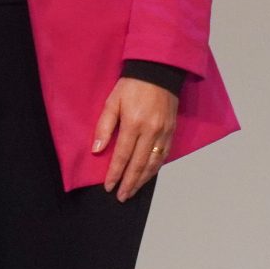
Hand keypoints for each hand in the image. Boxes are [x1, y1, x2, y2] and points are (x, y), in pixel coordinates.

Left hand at [93, 77, 179, 201]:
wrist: (159, 72)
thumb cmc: (131, 86)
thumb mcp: (112, 102)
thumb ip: (104, 126)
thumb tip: (97, 149)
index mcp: (134, 124)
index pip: (123, 156)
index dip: (115, 173)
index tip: (108, 186)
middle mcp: (151, 131)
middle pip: (140, 164)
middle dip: (129, 182)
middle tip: (122, 196)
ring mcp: (164, 132)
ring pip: (154, 163)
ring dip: (143, 179)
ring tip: (133, 190)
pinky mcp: (172, 131)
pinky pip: (164, 155)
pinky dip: (156, 168)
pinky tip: (148, 175)